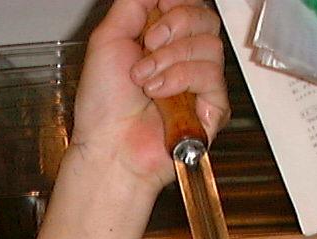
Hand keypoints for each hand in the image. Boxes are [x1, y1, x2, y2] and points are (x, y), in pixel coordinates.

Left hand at [67, 0, 229, 189]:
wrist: (108, 146)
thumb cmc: (104, 106)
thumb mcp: (108, 38)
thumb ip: (133, 3)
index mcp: (163, 39)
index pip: (190, 4)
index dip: (177, 3)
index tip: (155, 15)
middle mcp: (184, 58)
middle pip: (206, 18)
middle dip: (174, 26)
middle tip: (147, 45)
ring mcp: (199, 83)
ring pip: (210, 45)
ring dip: (170, 59)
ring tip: (145, 80)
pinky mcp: (212, 107)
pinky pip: (211, 76)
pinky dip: (180, 80)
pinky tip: (159, 95)